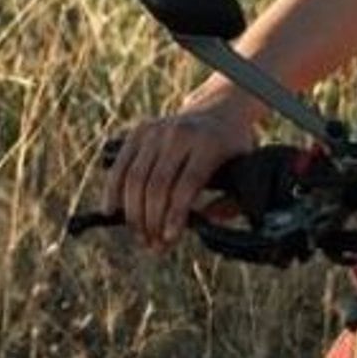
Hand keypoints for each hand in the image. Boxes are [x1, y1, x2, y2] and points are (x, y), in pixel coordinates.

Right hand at [101, 97, 256, 248]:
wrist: (219, 111)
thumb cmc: (231, 148)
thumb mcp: (245, 169)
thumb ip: (233, 200)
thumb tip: (208, 221)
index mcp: (209, 144)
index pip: (187, 184)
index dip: (175, 215)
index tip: (168, 239)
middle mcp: (180, 134)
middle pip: (158, 184)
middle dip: (152, 220)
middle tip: (153, 246)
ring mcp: (157, 130)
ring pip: (135, 177)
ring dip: (133, 213)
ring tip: (140, 236)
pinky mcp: (139, 131)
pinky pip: (121, 165)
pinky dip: (112, 189)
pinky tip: (111, 210)